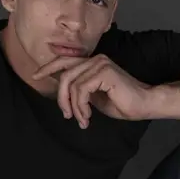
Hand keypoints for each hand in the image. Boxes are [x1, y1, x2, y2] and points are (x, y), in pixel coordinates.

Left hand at [32, 54, 152, 127]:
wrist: (144, 104)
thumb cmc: (122, 103)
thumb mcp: (94, 97)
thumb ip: (79, 90)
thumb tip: (61, 90)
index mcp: (92, 63)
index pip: (65, 61)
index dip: (48, 67)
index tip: (35, 76)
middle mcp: (95, 59)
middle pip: (64, 74)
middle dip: (61, 97)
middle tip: (66, 115)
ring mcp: (100, 64)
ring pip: (71, 84)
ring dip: (74, 106)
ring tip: (82, 119)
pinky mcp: (104, 72)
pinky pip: (81, 90)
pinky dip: (81, 106)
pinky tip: (88, 116)